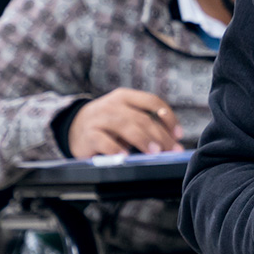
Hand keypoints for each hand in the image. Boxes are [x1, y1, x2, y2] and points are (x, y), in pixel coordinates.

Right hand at [68, 88, 183, 157]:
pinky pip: (104, 141)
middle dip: (160, 135)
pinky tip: (126, 156)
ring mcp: (99, 118)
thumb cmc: (108, 124)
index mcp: (126, 96)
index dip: (168, 117)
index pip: (152, 101)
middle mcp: (113, 104)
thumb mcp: (126, 116)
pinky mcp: (89, 134)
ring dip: (143, 139)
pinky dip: (116, 149)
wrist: (74, 127)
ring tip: (155, 152)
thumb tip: (171, 141)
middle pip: (142, 118)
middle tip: (173, 150)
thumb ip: (144, 123)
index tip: (179, 134)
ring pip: (125, 126)